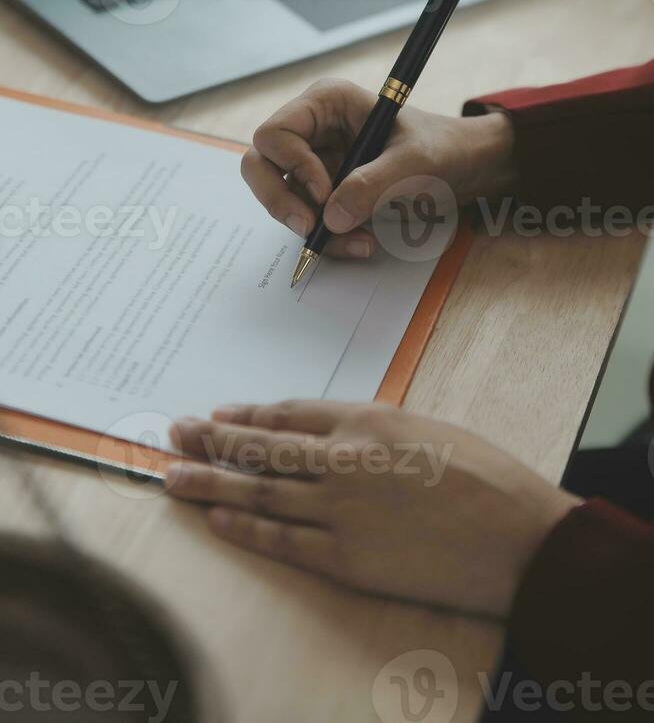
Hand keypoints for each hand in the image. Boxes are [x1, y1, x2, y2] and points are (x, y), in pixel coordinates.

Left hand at [165, 402, 578, 618]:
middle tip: (173, 436)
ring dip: (211, 484)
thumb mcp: (425, 429)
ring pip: (258, 493)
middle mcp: (342, 458)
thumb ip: (371, 431)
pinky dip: (244, 530)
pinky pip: (282, 540)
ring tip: (174, 478)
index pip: (287, 414)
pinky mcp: (346, 557)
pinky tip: (218, 521)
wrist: (517, 535)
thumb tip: (329, 438)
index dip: (247, 416)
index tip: (217, 416)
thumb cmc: (484, 475)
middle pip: (260, 448)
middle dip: (211, 441)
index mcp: (366, 419)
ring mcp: (340, 509)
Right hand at [241, 79, 515, 258]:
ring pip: (284, 202)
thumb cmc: (442, 150)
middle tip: (309, 229)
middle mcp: (311, 132)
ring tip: (359, 242)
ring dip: (314, 229)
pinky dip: (330, 239)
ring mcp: (314, 165)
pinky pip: (309, 221)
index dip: (292, 166)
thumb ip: (373, 185)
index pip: (275, 134)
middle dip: (280, 202)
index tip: (324, 193)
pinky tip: (362, 243)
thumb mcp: (414, 163)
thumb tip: (330, 218)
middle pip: (260, 166)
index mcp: (325, 104)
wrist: (466, 171)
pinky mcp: (325, 195)